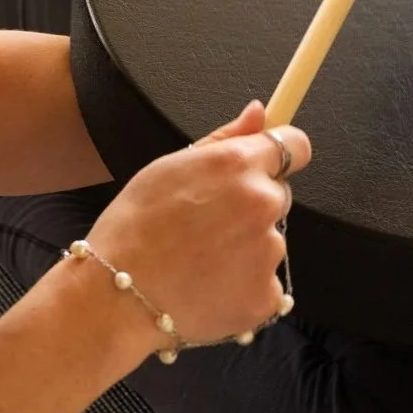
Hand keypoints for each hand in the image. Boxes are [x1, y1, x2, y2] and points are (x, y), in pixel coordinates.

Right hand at [85, 101, 310, 349]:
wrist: (117, 299)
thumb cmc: (132, 230)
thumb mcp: (168, 168)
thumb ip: (224, 139)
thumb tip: (259, 112)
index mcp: (239, 165)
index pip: (296, 146)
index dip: (281, 156)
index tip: (265, 166)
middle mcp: (262, 204)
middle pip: (278, 196)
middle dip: (252, 206)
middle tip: (206, 225)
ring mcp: (269, 253)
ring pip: (270, 241)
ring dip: (246, 248)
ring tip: (199, 261)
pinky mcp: (267, 295)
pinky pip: (265, 283)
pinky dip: (243, 286)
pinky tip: (208, 287)